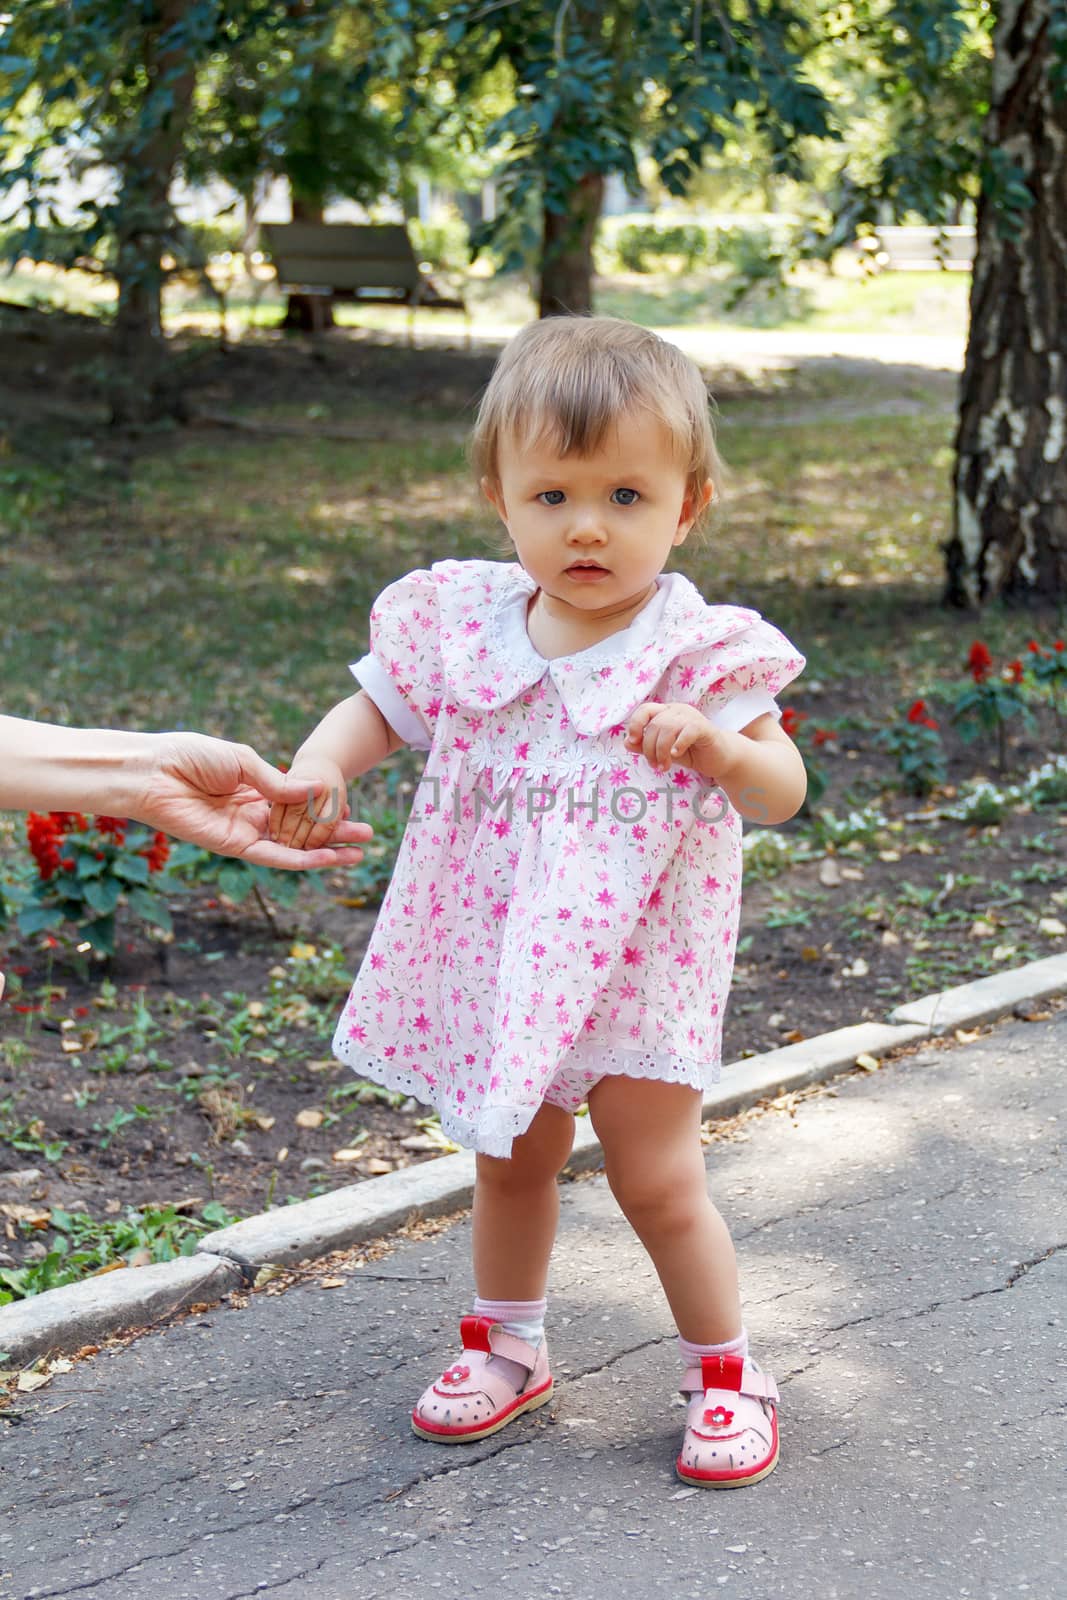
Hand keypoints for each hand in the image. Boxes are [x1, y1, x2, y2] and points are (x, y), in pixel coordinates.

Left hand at [136, 734, 371, 868]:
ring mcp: (244, 832)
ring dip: (326, 851)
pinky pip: (272, 856)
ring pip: (293, 847)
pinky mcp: (233, 846)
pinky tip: (326, 859)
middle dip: (335, 832)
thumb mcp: (242, 760)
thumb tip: (316, 788)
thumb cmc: (189, 756)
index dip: (325, 807)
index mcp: (254, 789)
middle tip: (367, 834)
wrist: (152, 771)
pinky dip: (300, 860)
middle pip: (302, 829)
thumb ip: (278, 782)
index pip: (298, 804)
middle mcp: (252, 814)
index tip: (352, 805)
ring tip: (359, 853)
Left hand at [624, 701, 729, 777]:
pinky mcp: (704, 728)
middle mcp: (678, 711)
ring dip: (661, 751)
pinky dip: (678, 744)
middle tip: (655, 765)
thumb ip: (645, 747)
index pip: (645, 709)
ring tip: (665, 767)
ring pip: (668, 728)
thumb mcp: (664, 752)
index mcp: (667, 712)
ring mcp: (692, 717)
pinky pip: (687, 731)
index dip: (636, 724)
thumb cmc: (691, 753)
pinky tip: (676, 754)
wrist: (719, 759)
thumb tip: (626, 742)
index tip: (633, 741)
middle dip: (650, 748)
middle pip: (655, 724)